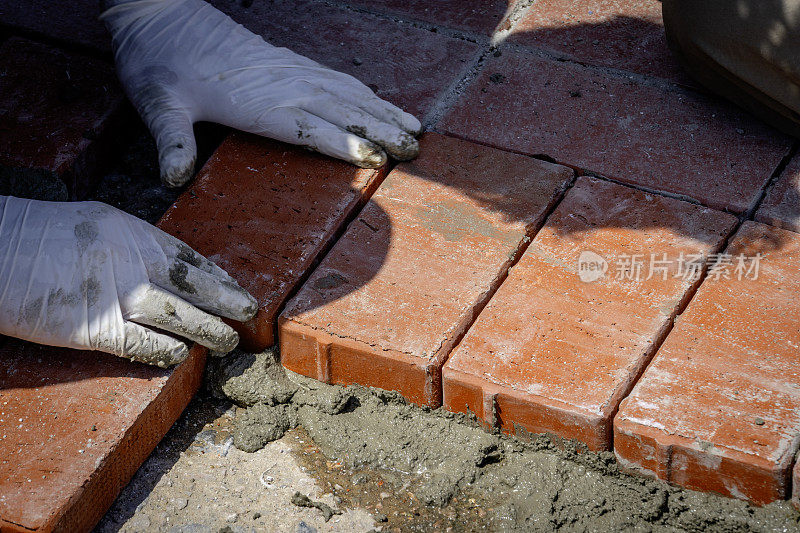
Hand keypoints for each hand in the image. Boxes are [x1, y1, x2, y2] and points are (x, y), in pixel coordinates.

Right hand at [0, 197, 256, 366]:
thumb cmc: (44, 238)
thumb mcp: (100, 226)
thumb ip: (135, 247)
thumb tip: (166, 269)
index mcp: (135, 234)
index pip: (190, 258)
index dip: (218, 277)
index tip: (236, 289)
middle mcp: (133, 263)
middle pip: (195, 286)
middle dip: (227, 301)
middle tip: (248, 313)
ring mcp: (117, 297)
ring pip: (180, 318)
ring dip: (207, 332)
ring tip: (226, 343)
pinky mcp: (96, 330)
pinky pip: (144, 344)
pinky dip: (166, 351)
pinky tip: (179, 356)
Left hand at [101, 0, 421, 186]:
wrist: (162, 14)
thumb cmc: (160, 62)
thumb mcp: (157, 103)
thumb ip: (170, 139)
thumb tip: (172, 176)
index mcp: (258, 102)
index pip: (311, 126)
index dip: (344, 142)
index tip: (378, 156)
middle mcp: (283, 86)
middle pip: (342, 110)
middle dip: (380, 131)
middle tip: (414, 151)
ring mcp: (290, 72)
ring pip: (347, 94)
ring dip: (382, 112)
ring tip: (414, 129)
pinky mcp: (289, 63)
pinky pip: (337, 79)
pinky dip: (364, 94)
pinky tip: (379, 102)